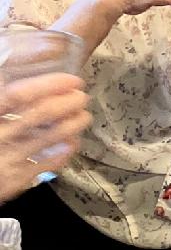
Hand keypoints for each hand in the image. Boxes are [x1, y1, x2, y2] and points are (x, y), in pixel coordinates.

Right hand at [0, 72, 89, 203]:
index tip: (72, 80)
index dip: (49, 84)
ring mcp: (5, 159)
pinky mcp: (13, 181)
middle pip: (41, 112)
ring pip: (50, 136)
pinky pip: (48, 163)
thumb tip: (17, 69)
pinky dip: (65, 150)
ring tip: (83, 116)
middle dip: (69, 101)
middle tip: (82, 96)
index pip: (18, 93)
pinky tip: (71, 142)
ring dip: (74, 123)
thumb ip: (4, 91)